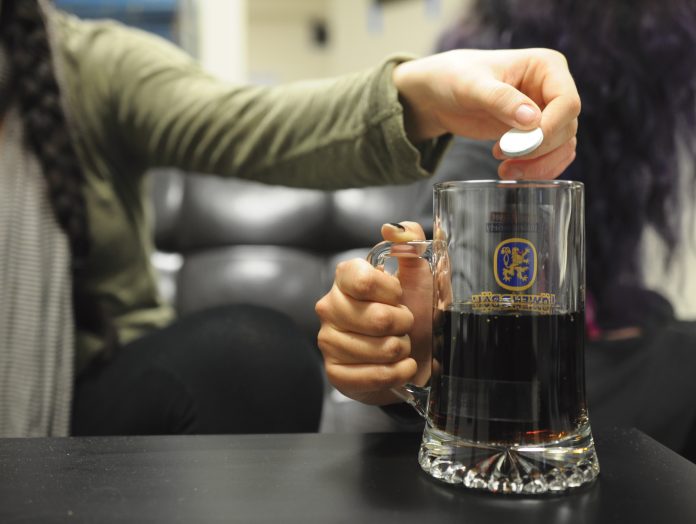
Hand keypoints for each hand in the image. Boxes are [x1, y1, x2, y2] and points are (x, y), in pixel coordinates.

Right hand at [315, 222, 431, 405]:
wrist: (416, 355)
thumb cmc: (415, 313)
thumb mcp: (420, 275)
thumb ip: (411, 244)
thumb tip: (393, 228)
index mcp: (345, 278)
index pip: (363, 279)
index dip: (391, 291)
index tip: (400, 296)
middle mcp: (330, 307)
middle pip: (376, 318)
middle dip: (403, 324)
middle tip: (405, 324)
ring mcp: (329, 341)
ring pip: (378, 349)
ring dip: (402, 350)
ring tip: (401, 345)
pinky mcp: (335, 373)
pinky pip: (373, 376)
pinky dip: (396, 373)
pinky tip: (400, 367)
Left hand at [392, 48, 579, 179]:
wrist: (441, 93)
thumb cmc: (456, 78)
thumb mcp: (473, 86)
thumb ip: (501, 99)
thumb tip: (532, 120)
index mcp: (547, 66)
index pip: (567, 103)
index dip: (549, 129)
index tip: (517, 145)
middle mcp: (553, 88)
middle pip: (566, 128)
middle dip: (538, 150)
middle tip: (503, 157)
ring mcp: (547, 112)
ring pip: (563, 146)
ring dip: (539, 165)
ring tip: (505, 172)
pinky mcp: (535, 132)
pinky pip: (551, 155)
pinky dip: (537, 168)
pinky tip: (511, 171)